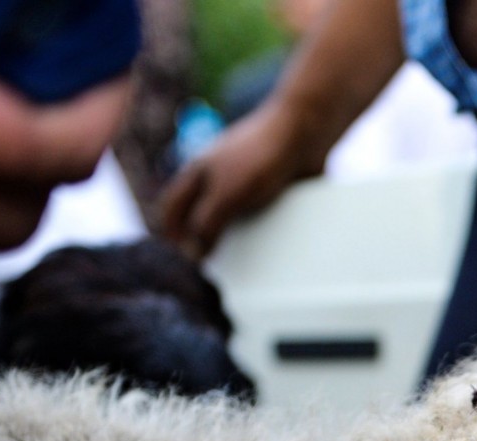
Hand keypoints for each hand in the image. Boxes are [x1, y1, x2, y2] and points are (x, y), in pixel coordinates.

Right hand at [160, 97, 328, 257]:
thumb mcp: (226, 196)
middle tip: (210, 270)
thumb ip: (206, 226)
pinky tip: (271, 248)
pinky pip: (257, 213)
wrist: (305, 133)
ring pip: (228, 216)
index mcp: (196, 173)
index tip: (183, 264)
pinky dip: (259, 229)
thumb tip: (193, 256)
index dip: (171, 236)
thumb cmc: (260, 157)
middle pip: (198, 215)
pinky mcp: (269, 185)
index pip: (171, 209)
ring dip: (232, 237)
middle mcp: (216, 176)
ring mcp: (242, 179)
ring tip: (240, 265)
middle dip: (200, 240)